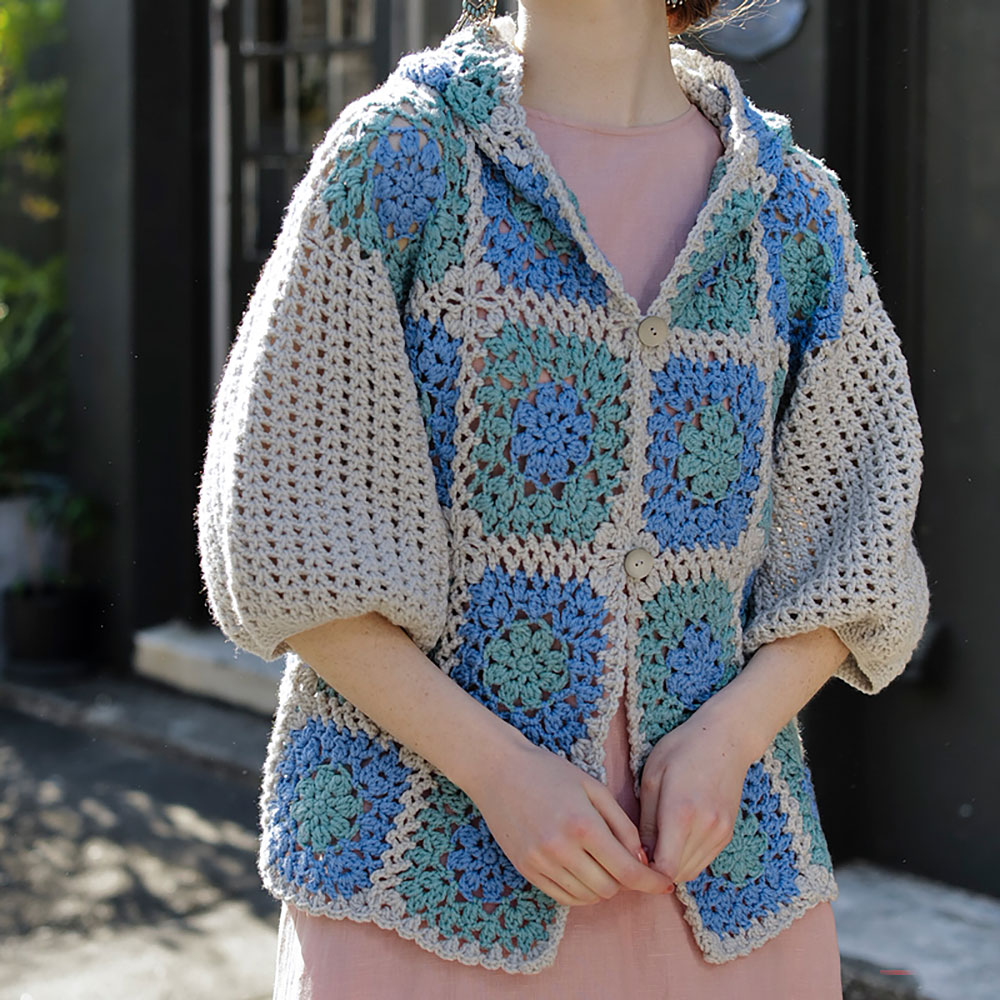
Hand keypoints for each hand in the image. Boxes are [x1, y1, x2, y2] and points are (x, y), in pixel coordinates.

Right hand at [463, 740, 676, 905]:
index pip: (628, 870)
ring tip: (601, 861)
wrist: (498, 771)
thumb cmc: (549, 773)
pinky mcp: (526, 870)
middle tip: (624, 860)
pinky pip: (563, 897)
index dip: (652, 882)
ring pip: (587, 897)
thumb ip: (622, 824)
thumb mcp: (593, 788)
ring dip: (603, 886)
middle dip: (625, 880)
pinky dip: (580, 891)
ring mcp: (540, 862)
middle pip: (610, 888)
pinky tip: (582, 870)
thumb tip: (641, 858)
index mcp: (583, 824)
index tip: (665, 884)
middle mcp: (561, 849)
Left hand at [637, 707, 756, 885]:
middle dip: (653, 871)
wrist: (727, 739)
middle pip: (676, 875)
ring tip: (653, 845)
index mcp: (682, 813)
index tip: (629, 858)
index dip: (644, 872)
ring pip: (690, 872)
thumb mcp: (652, 777)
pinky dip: (685, 859)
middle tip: (636, 853)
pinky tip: (672, 840)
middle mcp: (706, 829)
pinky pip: (703, 861)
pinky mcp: (728, 834)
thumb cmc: (682, 750)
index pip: (664, 869)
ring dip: (670, 867)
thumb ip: (645, 820)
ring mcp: (720, 833)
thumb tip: (639, 854)